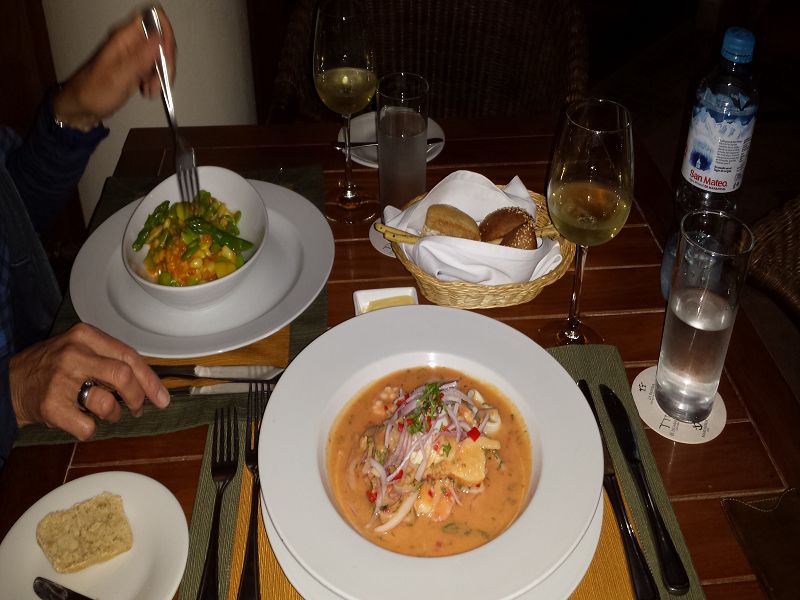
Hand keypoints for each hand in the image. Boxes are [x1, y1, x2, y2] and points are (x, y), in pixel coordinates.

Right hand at [9, 323, 170, 440]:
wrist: (10, 383)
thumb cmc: (54, 368)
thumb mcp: (81, 349)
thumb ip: (112, 359)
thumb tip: (150, 383)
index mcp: (85, 336)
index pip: (129, 356)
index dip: (150, 380)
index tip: (162, 398)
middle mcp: (74, 354)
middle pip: (123, 377)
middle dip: (138, 398)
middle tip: (137, 408)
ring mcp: (61, 380)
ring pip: (107, 404)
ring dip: (113, 415)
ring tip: (103, 412)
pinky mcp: (51, 406)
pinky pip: (87, 427)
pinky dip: (90, 430)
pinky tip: (80, 421)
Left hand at [53, 6, 176, 129]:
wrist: (81, 106)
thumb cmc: (93, 91)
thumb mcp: (119, 76)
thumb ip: (141, 57)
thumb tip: (160, 39)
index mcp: (124, 38)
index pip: (153, 18)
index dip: (165, 35)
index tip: (166, 57)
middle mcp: (130, 43)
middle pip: (161, 39)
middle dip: (166, 61)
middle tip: (160, 80)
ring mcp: (134, 55)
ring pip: (160, 55)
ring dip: (162, 74)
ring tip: (151, 90)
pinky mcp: (136, 67)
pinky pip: (154, 68)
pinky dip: (156, 80)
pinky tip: (148, 90)